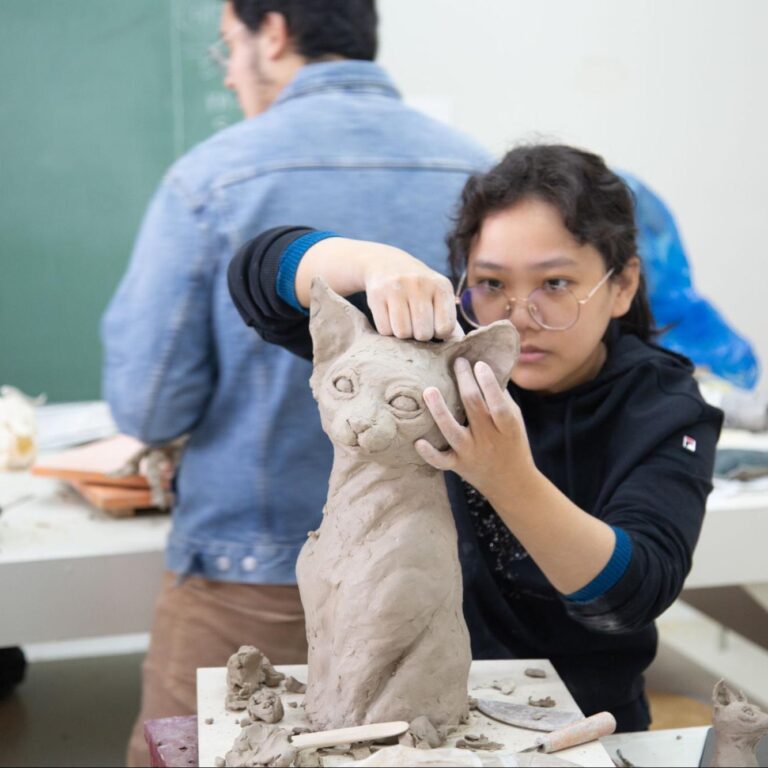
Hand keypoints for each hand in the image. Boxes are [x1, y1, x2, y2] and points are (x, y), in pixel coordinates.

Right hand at [362, 251, 459, 340]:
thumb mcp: (438, 296)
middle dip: (419, 334)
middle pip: (423, 334)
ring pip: (402, 333)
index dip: (438, 333)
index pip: (445, 328)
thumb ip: (449, 321)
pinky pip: (384, 329)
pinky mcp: (377, 294)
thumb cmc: (419, 289)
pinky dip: (387, 329)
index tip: (432, 324)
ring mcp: (397, 288)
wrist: (387, 264)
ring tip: (403, 320)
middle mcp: (420, 284)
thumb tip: (456, 345)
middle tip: (415, 322)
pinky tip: (389, 316)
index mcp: (441, 286)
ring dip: (402, 334)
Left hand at [415, 357, 535, 501]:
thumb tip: (486, 366)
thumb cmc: (512, 443)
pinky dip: (429, 453)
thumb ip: (501, 398)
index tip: (479, 364)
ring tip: (429, 390)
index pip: (498, 402)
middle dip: (464, 381)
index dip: (488, 383)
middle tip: (458, 363)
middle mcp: (488, 439)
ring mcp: (471, 453)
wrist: (512, 485)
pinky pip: (441, 461)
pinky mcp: (458, 466)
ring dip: (439, 410)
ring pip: (452, 431)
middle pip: (474, 407)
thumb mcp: (515, 421)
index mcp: (507, 427)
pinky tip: (418, 441)